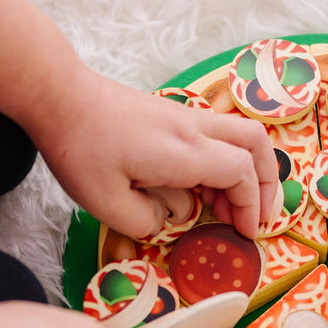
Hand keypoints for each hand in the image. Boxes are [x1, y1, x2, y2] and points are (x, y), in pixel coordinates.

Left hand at [35, 66, 278, 239]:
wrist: (60, 96)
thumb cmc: (80, 147)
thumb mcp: (105, 202)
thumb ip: (144, 222)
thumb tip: (165, 222)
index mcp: (184, 151)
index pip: (242, 173)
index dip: (251, 205)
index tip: (244, 232)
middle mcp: (194, 129)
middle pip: (256, 144)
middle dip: (267, 181)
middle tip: (256, 214)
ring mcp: (185, 117)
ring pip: (241, 135)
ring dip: (246, 170)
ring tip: (225, 206)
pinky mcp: (173, 115)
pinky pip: (218, 135)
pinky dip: (226, 160)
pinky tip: (201, 186)